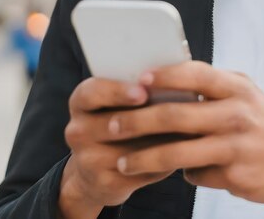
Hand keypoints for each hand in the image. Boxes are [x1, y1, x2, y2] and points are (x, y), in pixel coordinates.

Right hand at [59, 78, 174, 216]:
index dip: (117, 91)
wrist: (99, 169)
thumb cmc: (122, 120)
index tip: (143, 92)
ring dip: (159, 142)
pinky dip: (160, 163)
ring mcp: (87, 160)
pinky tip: (178, 153)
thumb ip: (142, 87)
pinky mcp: (104, 184)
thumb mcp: (121, 101)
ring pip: (128, 150)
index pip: (91, 92)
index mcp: (82, 101)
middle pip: (110, 122)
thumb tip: (178, 79)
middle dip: (144, 118)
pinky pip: (138, 171)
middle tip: (172, 112)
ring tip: (186, 131)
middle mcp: (77, 130)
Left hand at [107, 61, 263, 216]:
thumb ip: (214, 89)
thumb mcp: (247, 96)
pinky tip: (168, 173)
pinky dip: (179, 172)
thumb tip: (170, 86)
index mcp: (237, 87)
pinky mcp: (233, 173)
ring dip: (143, 157)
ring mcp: (234, 144)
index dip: (162, 76)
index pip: (193, 74)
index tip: (135, 80)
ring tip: (121, 161)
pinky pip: (194, 173)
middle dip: (138, 121)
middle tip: (113, 126)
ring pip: (176, 151)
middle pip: (176, 114)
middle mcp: (236, 112)